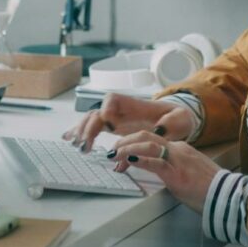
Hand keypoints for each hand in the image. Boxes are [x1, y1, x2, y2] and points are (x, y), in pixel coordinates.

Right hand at [61, 93, 194, 152]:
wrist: (174, 120)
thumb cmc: (176, 117)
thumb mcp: (180, 119)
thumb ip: (171, 123)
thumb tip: (160, 129)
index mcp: (134, 104)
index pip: (113, 100)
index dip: (107, 110)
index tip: (108, 124)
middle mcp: (120, 110)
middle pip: (96, 112)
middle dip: (87, 127)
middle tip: (83, 145)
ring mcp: (114, 119)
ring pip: (91, 120)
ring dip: (80, 131)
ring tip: (76, 146)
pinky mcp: (112, 128)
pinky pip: (92, 128)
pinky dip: (79, 132)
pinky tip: (67, 138)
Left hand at [107, 131, 220, 212]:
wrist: (225, 196)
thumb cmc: (209, 188)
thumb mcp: (189, 172)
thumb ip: (175, 167)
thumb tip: (160, 171)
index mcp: (180, 149)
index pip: (151, 139)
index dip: (132, 143)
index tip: (120, 152)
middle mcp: (177, 149)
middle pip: (146, 136)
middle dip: (125, 141)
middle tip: (112, 151)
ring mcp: (177, 160)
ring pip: (147, 145)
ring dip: (126, 148)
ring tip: (113, 155)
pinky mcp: (177, 174)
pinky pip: (155, 162)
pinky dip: (139, 160)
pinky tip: (127, 160)